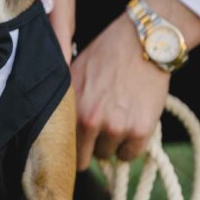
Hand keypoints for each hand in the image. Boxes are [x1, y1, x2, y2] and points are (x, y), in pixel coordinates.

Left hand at [72, 0, 199, 168]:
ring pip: (109, 154)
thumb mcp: (74, 73)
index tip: (77, 145)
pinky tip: (131, 125)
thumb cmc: (106, 54)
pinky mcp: (141, 130)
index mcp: (71, 107)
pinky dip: (130, 145)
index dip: (71, 147)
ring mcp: (117, 127)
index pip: (64, 148)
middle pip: (86, 157)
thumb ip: (67, 102)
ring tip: (118, 118)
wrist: (142, 42)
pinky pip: (130, 154)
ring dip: (112, 143)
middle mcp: (91, 120)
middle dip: (92, 146)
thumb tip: (57, 127)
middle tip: (100, 130)